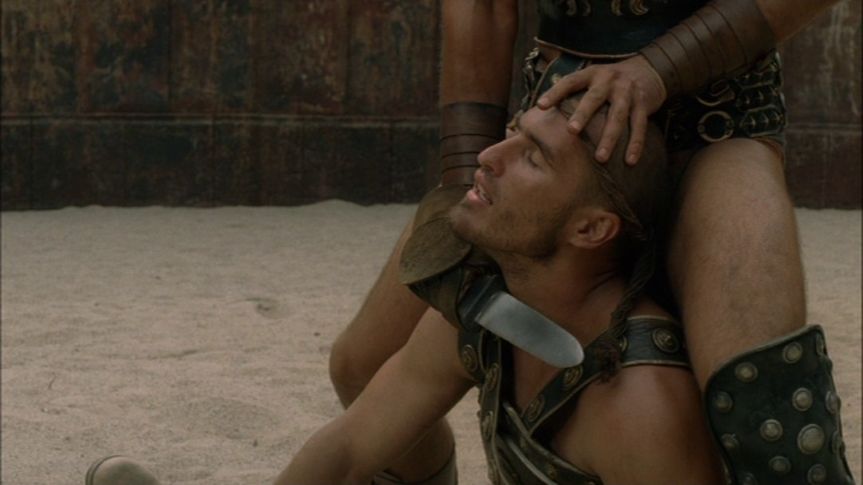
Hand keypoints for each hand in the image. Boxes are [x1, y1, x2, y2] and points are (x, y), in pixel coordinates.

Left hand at [536, 55, 666, 164]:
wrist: (649, 70)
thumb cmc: (609, 82)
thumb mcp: (592, 79)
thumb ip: (572, 92)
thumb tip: (540, 110)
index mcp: (591, 74)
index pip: (570, 81)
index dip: (555, 92)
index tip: (540, 106)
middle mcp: (609, 80)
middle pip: (594, 98)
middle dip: (582, 115)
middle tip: (571, 132)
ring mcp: (627, 92)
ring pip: (618, 116)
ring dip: (609, 138)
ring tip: (601, 158)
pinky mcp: (643, 104)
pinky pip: (639, 126)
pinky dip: (635, 144)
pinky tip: (630, 160)